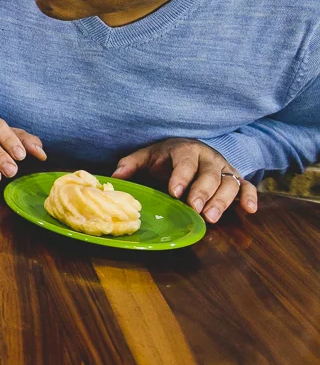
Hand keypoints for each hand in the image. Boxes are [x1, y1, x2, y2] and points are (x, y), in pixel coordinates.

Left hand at [112, 138, 256, 222]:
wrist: (192, 147)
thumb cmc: (166, 157)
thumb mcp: (147, 156)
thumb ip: (131, 164)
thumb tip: (114, 177)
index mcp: (184, 150)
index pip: (185, 161)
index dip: (181, 176)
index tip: (175, 192)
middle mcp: (208, 158)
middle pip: (209, 174)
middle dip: (202, 192)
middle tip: (195, 209)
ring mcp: (224, 168)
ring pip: (229, 183)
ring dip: (223, 201)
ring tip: (212, 217)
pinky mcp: (236, 178)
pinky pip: (248, 186)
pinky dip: (251, 197)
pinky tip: (249, 210)